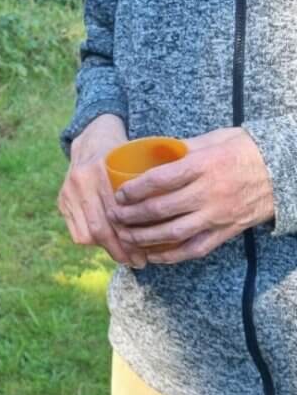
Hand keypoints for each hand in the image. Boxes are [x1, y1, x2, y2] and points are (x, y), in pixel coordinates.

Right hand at [58, 113, 146, 267]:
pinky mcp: (62, 200)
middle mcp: (81, 180)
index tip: (148, 252)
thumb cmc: (126, 149)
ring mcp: (68, 191)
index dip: (132, 236)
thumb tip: (180, 211)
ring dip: (107, 249)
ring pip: (87, 233)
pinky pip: (76, 231)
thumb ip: (156, 179)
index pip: (117, 212)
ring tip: (126, 258)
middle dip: (121, 250)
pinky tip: (107, 247)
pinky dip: (93, 243)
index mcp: (100, 168)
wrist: (93, 135)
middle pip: (101, 227)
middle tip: (139, 262)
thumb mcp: (141, 156)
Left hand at [110, 126, 274, 262]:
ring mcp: (218, 215)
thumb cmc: (245, 149)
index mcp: (203, 166)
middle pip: (161, 210)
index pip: (160, 180)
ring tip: (126, 238)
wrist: (284, 171)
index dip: (135, 189)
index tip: (119, 194)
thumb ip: (183, 147)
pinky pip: (195, 248)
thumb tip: (152, 151)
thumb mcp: (214, 139)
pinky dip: (172, 256)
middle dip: (132, 216)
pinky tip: (153, 255)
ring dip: (145, 238)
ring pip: (174, 233)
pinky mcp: (226, 232)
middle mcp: (209, 193)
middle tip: (114, 217)